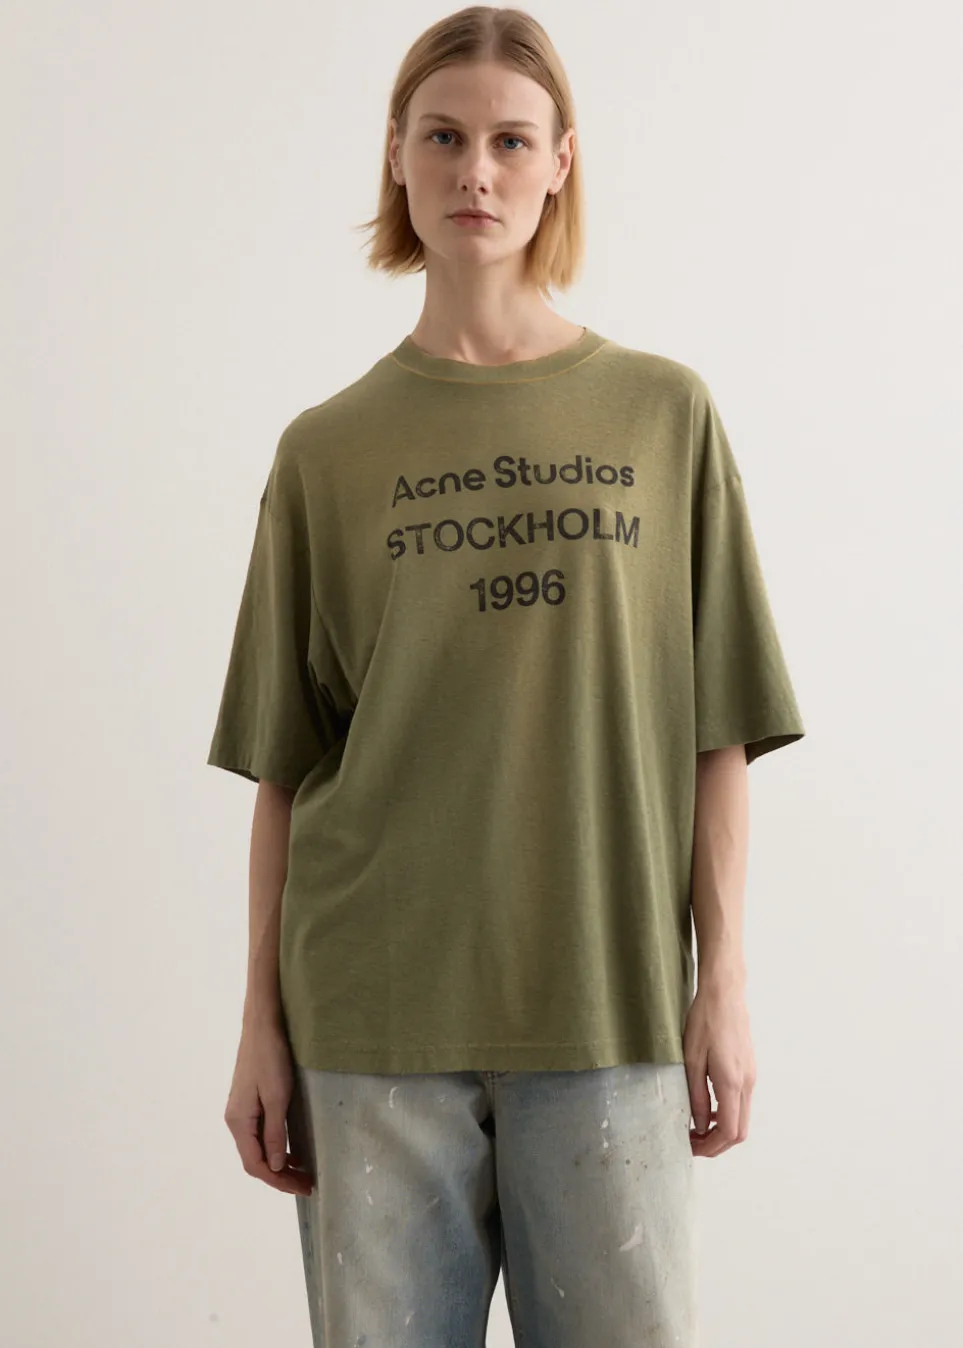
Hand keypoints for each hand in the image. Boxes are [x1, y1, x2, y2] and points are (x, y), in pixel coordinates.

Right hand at [224, 1019, 314, 1195]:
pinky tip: (292, 1151)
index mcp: (238, 1122)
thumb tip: (275, 1166)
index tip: (303, 1187)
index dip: (278, 1180)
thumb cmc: (270, 1058)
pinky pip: (260, 1134)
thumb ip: (275, 1134)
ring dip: (279, 1163)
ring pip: (258, 1148)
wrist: (262, 1024)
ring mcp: (242, 1110)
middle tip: (307, 1184)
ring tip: (302, 1173)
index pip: (255, 1164)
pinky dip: (276, 1147)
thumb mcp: (277, 1097)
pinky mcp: (250, 1102)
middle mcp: (236, 1120)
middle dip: (280, 1175)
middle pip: (255, 1159)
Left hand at [682, 977, 755, 1156]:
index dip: (710, 1147)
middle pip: (739, 1131)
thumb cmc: (705, 1021)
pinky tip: (706, 1106)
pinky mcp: (749, 1069)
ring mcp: (751, 1076)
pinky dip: (726, 1113)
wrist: (724, 993)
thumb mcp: (691, 1059)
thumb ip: (696, 1095)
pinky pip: (741, 1102)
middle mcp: (747, 1083)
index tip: (690, 1146)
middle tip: (691, 1142)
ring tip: (695, 1126)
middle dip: (716, 1144)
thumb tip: (699, 1125)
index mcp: (732, 1083)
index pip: (729, 1132)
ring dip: (721, 1129)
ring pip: (742, 1118)